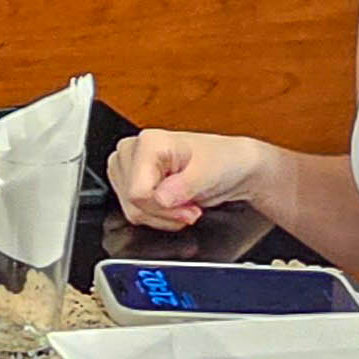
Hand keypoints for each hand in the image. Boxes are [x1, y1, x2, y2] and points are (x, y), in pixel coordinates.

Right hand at [105, 127, 278, 230]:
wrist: (231, 166)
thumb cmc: (223, 161)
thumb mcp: (211, 172)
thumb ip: (186, 185)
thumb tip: (160, 198)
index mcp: (148, 142)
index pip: (138, 193)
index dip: (164, 208)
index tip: (191, 208)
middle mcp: (132, 151)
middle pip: (133, 203)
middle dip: (165, 213)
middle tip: (191, 206)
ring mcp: (127, 167)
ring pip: (131, 211)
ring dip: (162, 216)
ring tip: (184, 203)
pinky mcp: (128, 181)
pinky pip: (133, 212)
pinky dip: (156, 216)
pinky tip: (173, 204)